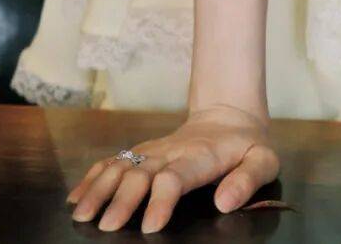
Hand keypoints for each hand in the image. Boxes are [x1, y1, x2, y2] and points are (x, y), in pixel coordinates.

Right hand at [66, 103, 278, 233]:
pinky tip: (77, 196)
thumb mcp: (263, 160)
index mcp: (201, 157)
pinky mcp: (143, 152)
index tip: (149, 226)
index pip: (176, 176)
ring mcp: (154, 150)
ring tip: (81, 214)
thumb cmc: (248, 145)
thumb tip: (224, 203)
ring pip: (121, 165)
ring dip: (99, 188)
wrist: (230, 113)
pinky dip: (93, 177)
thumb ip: (247, 181)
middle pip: (141, 173)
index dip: (161, 199)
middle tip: (105, 228)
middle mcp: (171, 151)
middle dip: (122, 200)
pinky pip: (114, 161)